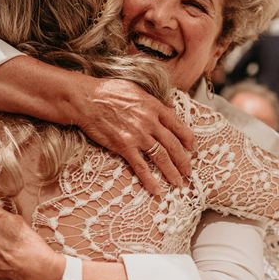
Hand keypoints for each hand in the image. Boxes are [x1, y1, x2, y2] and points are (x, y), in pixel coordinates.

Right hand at [77, 79, 193, 193]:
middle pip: (173, 144)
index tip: (192, 147)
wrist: (86, 99)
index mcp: (154, 106)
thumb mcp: (136, 90)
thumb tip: (164, 109)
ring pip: (161, 157)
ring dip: (172, 172)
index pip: (177, 125)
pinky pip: (141, 166)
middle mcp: (150, 121)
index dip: (188, 138)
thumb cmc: (108, 91)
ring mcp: (138, 135)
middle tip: (189, 171)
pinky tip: (157, 190)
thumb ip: (151, 102)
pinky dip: (150, 180)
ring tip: (179, 183)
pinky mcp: (124, 146)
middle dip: (183, 160)